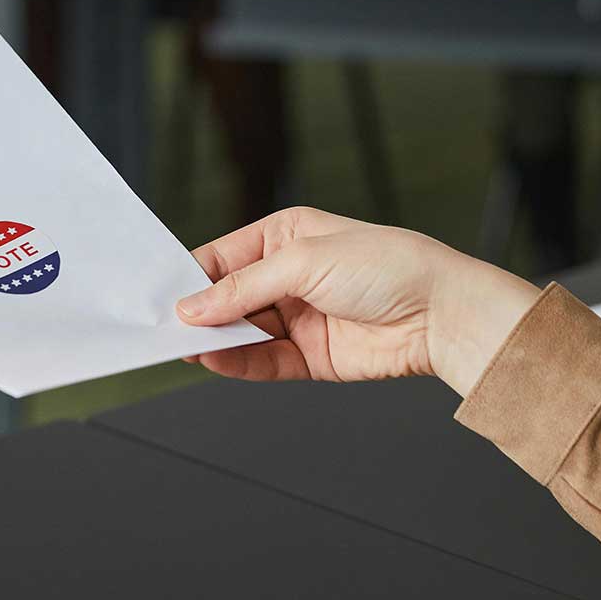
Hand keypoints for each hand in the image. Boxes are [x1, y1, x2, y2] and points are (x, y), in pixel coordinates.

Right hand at [174, 207, 539, 394]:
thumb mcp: (303, 262)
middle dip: (198, 313)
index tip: (159, 297)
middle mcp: (289, 276)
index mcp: (286, 236)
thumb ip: (243, 288)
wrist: (440, 312)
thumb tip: (192, 307)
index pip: (223, 257)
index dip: (190, 278)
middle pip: (227, 298)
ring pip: (241, 332)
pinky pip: (263, 361)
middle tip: (162, 328)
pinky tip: (214, 362)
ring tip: (183, 348)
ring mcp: (299, 317)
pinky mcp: (311, 355)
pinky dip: (237, 363)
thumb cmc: (386, 266)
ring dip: (214, 341)